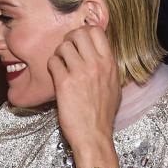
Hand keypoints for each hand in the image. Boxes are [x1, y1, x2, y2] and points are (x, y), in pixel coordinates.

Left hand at [47, 26, 120, 162]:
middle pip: (78, 33)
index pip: (96, 31)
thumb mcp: (114, 87)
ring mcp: (80, 73)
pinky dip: (52, 66)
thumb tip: (98, 55)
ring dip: (59, 54)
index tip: (79, 42)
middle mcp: (96, 64)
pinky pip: (53, 62)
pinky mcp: (64, 83)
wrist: (94, 136)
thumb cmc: (103, 115)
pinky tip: (56, 76)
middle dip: (69, 39)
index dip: (84, 32)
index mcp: (110, 63)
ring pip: (63, 46)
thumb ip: (107, 68)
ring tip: (60, 66)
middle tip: (66, 51)